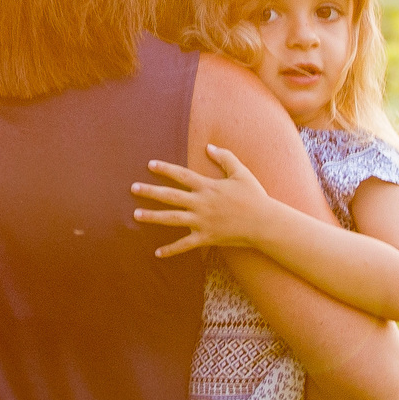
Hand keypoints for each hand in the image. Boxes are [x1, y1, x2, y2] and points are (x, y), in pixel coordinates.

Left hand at [131, 146, 281, 258]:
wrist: (265, 223)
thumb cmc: (254, 196)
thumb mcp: (241, 172)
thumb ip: (224, 157)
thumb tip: (208, 146)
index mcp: (208, 186)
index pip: (181, 175)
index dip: (165, 169)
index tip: (150, 165)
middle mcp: (201, 203)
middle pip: (170, 196)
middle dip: (150, 192)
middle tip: (133, 188)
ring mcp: (202, 221)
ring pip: (172, 219)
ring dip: (153, 217)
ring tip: (136, 215)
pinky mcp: (206, 238)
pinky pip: (185, 245)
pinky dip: (171, 250)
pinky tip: (157, 253)